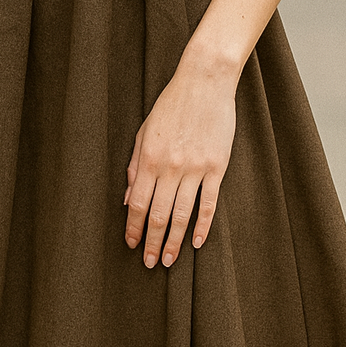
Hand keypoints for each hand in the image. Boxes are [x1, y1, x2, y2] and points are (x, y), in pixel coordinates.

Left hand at [124, 54, 237, 267]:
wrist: (204, 82)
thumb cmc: (171, 105)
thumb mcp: (144, 131)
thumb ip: (135, 165)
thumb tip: (128, 199)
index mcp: (149, 158)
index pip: (139, 203)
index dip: (135, 228)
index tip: (132, 245)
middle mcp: (171, 167)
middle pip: (160, 214)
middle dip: (153, 242)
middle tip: (150, 264)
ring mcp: (196, 168)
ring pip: (183, 214)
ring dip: (175, 241)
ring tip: (170, 260)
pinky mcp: (217, 166)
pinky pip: (209, 203)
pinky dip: (202, 225)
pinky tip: (196, 242)